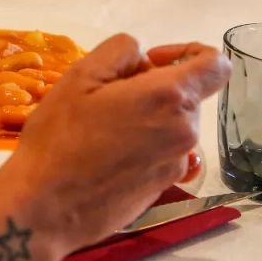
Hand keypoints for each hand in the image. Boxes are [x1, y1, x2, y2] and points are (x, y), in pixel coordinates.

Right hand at [0, 35, 230, 252]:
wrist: (45, 209)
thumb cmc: (59, 138)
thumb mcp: (80, 76)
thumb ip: (120, 51)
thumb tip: (142, 60)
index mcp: (170, 98)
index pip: (216, 64)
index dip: (189, 51)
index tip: (152, 60)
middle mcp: (185, 132)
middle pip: (186, 96)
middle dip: (154, 88)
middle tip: (105, 98)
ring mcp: (176, 165)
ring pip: (172, 125)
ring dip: (146, 119)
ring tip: (100, 130)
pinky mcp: (163, 189)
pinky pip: (162, 155)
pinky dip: (142, 148)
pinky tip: (105, 157)